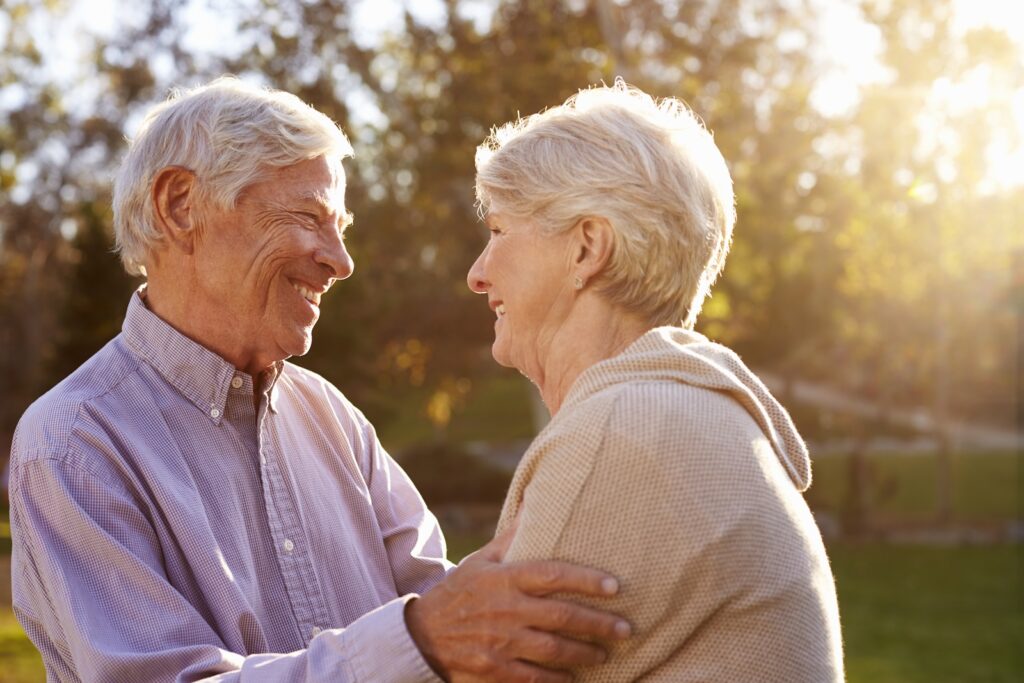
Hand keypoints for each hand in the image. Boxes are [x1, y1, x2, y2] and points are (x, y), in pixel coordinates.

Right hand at [405, 526, 630, 681]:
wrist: (422, 635)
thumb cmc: (460, 592)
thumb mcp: (481, 560)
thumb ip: (511, 536)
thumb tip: (533, 501)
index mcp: (506, 578)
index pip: (553, 575)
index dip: (587, 580)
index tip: (615, 586)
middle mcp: (506, 609)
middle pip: (562, 616)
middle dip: (599, 624)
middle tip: (626, 629)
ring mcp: (501, 641)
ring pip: (554, 650)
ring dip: (585, 652)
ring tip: (606, 653)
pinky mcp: (495, 669)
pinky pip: (535, 677)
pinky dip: (558, 680)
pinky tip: (574, 678)